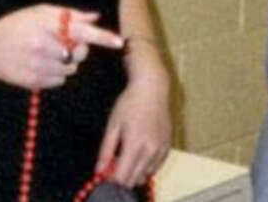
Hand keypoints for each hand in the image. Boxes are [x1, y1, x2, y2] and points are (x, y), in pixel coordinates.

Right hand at [0, 4, 123, 89]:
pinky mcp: (35, 82)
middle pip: (80, 53)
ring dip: (67, 62)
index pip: (81, 31)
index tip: (119, 42)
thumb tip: (95, 16)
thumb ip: (68, 14)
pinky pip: (59, 80)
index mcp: (46, 26)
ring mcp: (39, 66)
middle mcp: (43, 46)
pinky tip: (41, 64)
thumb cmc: (16, 25)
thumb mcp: (39, 12)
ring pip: (71, 68)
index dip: (102, 37)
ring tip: (49, 53)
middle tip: (65, 43)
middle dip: (79, 49)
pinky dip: (56, 73)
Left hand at [95, 68, 171, 186]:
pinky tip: (139, 154)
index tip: (106, 173)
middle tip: (114, 164)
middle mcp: (150, 150)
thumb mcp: (113, 125)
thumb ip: (106, 151)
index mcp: (135, 145)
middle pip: (134, 180)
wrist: (152, 88)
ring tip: (127, 156)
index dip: (111, 179)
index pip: (122, 178)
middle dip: (122, 177)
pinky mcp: (168, 146)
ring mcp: (161, 149)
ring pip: (146, 175)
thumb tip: (99, 170)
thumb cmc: (130, 103)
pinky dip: (146, 166)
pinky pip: (156, 167)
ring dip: (134, 172)